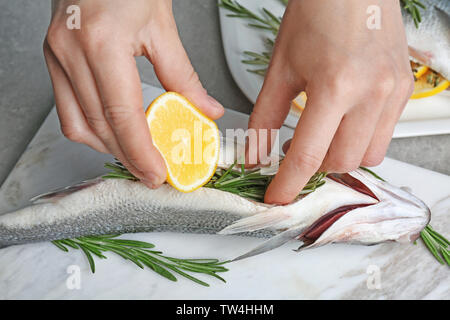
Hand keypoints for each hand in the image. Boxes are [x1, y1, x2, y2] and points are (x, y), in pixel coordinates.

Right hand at [44, 0, 223, 187]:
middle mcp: (72, 53)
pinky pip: (67, 110)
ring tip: (136, 154)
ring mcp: (57, 57)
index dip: (140, 152)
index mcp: (102, 44)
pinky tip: (111, 131)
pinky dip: (90, 129)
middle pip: (100, 126)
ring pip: (78, 124)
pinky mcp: (54, 59)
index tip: (156, 174)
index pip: (122, 116)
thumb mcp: (162, 27)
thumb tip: (205, 109)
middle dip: (128, 156)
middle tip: (152, 172)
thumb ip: (183, 75)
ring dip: (109, 146)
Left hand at [248, 0, 413, 203]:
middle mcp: (371, 92)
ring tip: (320, 137)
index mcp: (335, 85)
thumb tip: (255, 154)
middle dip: (313, 168)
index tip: (276, 198)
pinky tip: (342, 124)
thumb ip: (265, 117)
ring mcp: (393, 92)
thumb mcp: (281, 69)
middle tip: (293, 153)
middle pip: (341, 162)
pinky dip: (359, 141)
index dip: (288, 184)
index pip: (309, 155)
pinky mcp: (403, 90)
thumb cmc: (316, 15)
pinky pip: (384, 137)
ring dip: (338, 157)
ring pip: (367, 157)